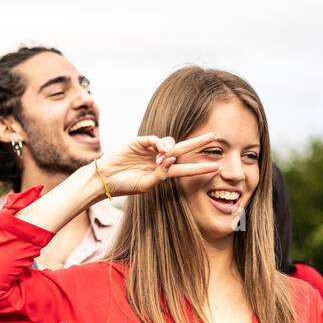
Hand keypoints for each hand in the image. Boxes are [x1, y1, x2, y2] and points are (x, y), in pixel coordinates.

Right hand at [93, 133, 220, 196]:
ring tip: (163, 158)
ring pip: (170, 142)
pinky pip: (155, 139)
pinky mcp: (140, 141)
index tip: (217, 167)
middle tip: (215, 137)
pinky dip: (160, 143)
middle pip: (183, 149)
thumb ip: (160, 175)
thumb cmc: (124, 186)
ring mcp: (150, 150)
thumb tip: (172, 159)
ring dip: (171, 148)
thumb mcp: (145, 185)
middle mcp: (159, 159)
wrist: (104, 179)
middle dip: (198, 143)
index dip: (201, 167)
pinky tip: (160, 151)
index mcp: (162, 173)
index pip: (186, 168)